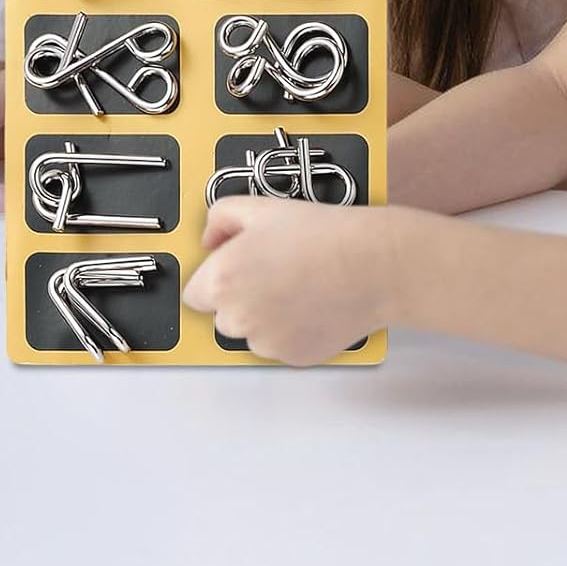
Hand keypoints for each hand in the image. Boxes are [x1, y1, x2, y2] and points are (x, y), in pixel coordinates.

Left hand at [182, 198, 397, 364]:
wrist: (372, 264)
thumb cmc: (322, 235)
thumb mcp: (262, 207)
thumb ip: (221, 218)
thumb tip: (210, 240)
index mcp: (222, 280)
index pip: (194, 294)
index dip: (215, 279)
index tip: (237, 268)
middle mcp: (238, 318)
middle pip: (223, 316)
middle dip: (240, 298)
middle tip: (273, 271)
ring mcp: (266, 343)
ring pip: (252, 334)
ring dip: (265, 317)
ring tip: (298, 285)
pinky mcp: (292, 358)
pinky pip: (280, 346)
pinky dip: (290, 331)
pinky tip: (311, 304)